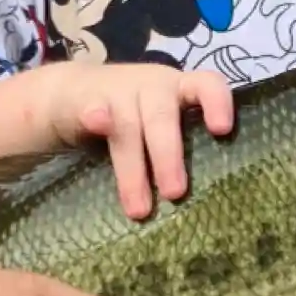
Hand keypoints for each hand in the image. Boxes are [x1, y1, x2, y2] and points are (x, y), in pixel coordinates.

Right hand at [41, 62, 234, 218]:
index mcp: (180, 90)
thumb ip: (183, 153)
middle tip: (175, 193)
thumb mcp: (162, 129)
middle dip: (168, 156)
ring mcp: (120, 92)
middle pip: (163, 116)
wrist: (73, 93)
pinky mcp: (88, 101)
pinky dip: (97, 116)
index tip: (221, 130)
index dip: (216, 102)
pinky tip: (95, 122)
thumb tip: (208, 208)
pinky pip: (94, 112)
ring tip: (139, 210)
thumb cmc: (135, 120)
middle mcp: (153, 87)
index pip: (206, 85)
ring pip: (129, 126)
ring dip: (134, 168)